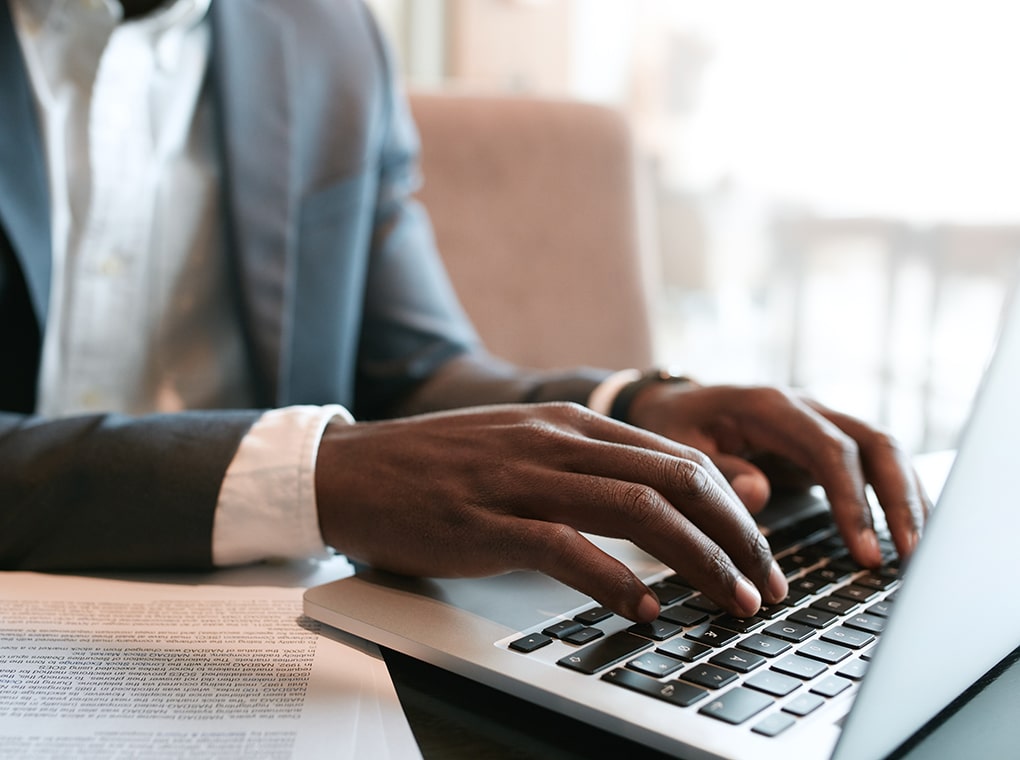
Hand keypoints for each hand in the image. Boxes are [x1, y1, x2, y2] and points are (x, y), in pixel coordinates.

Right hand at [315, 403, 787, 621]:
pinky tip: (644, 611)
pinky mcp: (488, 520)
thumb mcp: (526, 449)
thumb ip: (590, 467)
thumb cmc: (443, 467)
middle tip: (767, 584)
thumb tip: (661, 504)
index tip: (760, 553)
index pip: (682, 459)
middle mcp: (558, 443)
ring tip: (730, 602)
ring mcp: (523, 478)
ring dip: (699, 561)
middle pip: (678, 480)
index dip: (735, 509)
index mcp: (574, 425)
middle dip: (737, 537)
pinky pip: (568, 549)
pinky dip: (617, 583)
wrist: (355, 469)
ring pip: (639, 512)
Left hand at [626, 383, 931, 565]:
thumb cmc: (671, 427)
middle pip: (875, 444)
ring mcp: (819, 424)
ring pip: (884, 451)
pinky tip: (911, 532)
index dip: (853, 501)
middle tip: (914, 555)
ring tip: (923, 552)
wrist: (669, 405)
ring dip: (910, 499)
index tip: (864, 551)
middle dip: (900, 500)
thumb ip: (717, 470)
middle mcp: (805, 408)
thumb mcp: (677, 447)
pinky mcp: (824, 445)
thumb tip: (759, 494)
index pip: (830, 450)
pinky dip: (896, 496)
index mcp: (770, 406)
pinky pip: (873, 465)